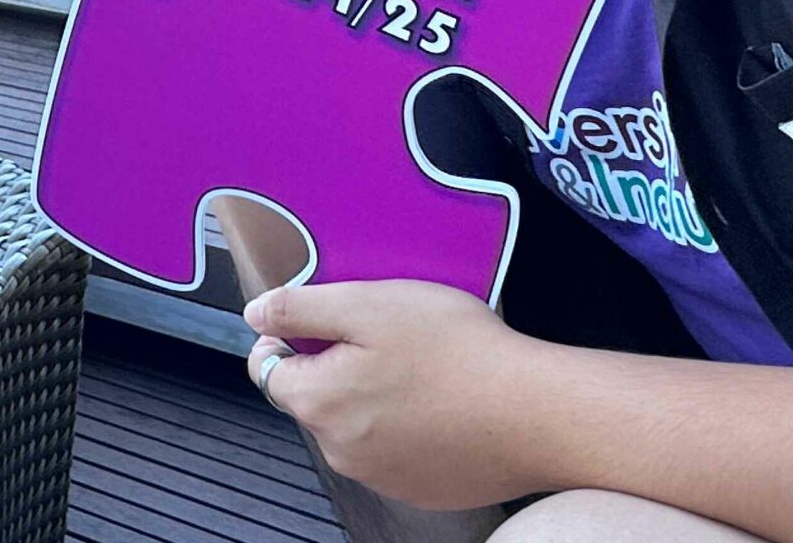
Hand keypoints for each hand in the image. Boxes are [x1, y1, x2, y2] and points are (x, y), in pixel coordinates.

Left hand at [245, 280, 565, 509]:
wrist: (536, 413)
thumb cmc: (455, 351)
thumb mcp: (367, 304)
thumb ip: (300, 309)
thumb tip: (256, 316)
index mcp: (318, 402)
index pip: (268, 370)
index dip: (287, 337)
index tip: (321, 319)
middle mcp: (340, 451)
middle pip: (314, 398)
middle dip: (335, 364)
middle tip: (384, 336)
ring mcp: (382, 476)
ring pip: (354, 425)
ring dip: (371, 396)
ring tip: (420, 366)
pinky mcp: (421, 488)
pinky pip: (394, 449)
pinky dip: (406, 425)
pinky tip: (440, 401)